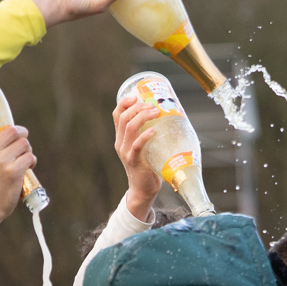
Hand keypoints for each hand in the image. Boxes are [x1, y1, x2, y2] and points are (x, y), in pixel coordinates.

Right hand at [0, 98, 36, 227]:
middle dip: (22, 135)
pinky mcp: (13, 171)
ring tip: (24, 160)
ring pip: (24, 143)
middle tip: (22, 146)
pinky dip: (32, 161)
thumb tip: (12, 131)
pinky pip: (30, 157)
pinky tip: (28, 168)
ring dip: (28, 150)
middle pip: (12, 130)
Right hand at [111, 95, 162, 219]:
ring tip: (155, 112)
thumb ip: (150, 134)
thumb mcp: (145, 147)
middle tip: (153, 105)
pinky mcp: (133, 161)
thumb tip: (169, 117)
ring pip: (129, 128)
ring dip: (142, 117)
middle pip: (123, 118)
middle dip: (137, 107)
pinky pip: (136, 146)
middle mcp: (120, 143)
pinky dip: (144, 136)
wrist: (143, 189)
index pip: (117, 115)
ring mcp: (125, 152)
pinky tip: (153, 131)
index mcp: (121, 137)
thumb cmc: (148, 166)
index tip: (137, 96)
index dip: (124, 102)